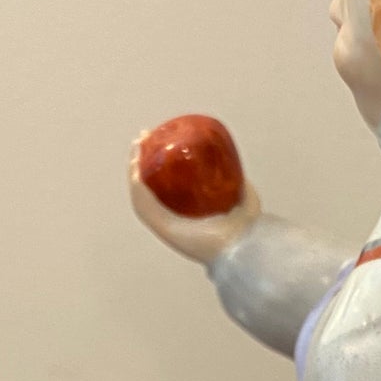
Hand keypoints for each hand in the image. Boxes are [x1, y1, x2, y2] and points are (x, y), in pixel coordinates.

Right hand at [128, 137, 258, 264]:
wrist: (243, 243)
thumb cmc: (245, 228)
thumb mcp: (244, 196)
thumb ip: (239, 183)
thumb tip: (233, 166)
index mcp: (187, 212)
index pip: (165, 186)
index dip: (158, 164)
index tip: (158, 140)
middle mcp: (173, 217)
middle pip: (149, 185)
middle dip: (142, 159)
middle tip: (144, 137)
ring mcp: (165, 222)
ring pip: (142, 192)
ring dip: (135, 168)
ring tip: (136, 147)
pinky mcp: (161, 227)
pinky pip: (143, 203)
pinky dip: (136, 184)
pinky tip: (135, 166)